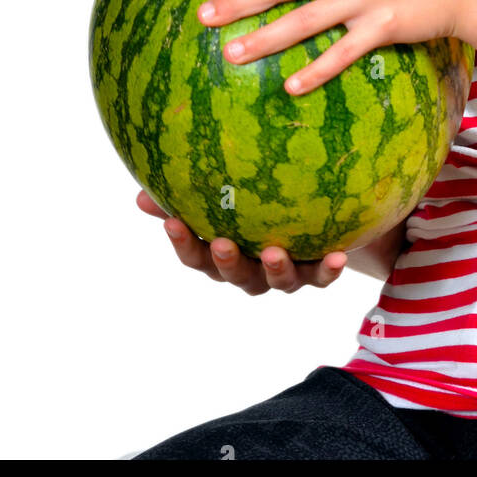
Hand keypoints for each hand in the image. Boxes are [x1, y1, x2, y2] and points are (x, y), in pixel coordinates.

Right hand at [135, 190, 346, 293]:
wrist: (313, 223)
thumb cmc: (251, 207)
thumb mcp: (220, 200)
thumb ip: (184, 196)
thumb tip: (140, 194)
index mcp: (223, 255)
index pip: (195, 256)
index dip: (183, 243)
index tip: (173, 222)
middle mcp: (251, 270)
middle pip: (234, 275)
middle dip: (227, 262)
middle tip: (222, 244)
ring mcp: (283, 274)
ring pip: (276, 282)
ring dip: (275, 269)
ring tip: (274, 253)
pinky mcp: (314, 271)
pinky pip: (321, 274)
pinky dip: (327, 269)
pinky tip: (337, 255)